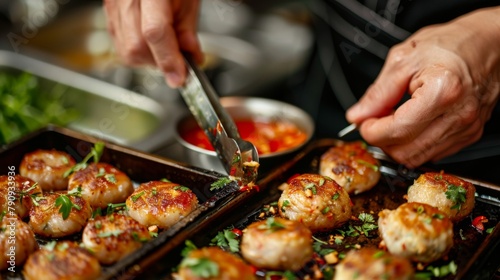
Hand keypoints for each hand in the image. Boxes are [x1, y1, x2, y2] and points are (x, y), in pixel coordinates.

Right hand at [103, 0, 202, 87]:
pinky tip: (151, 43)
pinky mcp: (109, 10)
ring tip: (165, 49)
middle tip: (177, 60)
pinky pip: (119, 41)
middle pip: (136, 47)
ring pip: (125, 49)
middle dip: (159, 62)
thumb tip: (191, 57)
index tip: (179, 77)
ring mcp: (114, 4)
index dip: (168, 60)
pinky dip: (137, 50)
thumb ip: (188, 29)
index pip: (155, 32)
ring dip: (149, 59)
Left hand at [346, 7, 499, 167]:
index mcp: (442, 92)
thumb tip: (358, 115)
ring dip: (397, 144)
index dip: (371, 130)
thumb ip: (378, 92)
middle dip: (382, 140)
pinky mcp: (470, 135)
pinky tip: (411, 124)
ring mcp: (467, 128)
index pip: (396, 131)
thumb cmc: (450, 45)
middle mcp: (458, 115)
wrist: (488, 44)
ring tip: (393, 120)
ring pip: (418, 158)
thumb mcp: (404, 59)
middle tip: (375, 121)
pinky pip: (433, 153)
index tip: (363, 121)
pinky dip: (415, 144)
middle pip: (405, 152)